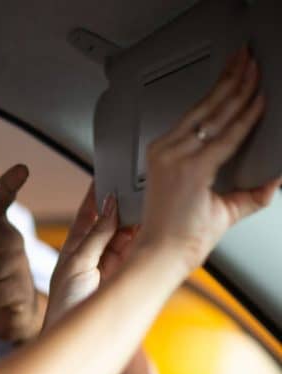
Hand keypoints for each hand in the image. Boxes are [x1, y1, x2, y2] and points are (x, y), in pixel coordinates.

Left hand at [46, 184, 138, 326]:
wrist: (78, 340)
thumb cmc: (66, 306)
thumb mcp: (77, 263)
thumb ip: (95, 235)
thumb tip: (109, 206)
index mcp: (74, 250)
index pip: (88, 215)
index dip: (97, 196)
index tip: (106, 175)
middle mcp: (95, 256)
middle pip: (111, 222)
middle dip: (122, 204)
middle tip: (134, 182)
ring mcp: (113, 267)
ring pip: (128, 235)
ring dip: (136, 218)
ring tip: (146, 197)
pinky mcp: (128, 277)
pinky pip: (138, 251)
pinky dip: (145, 236)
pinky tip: (153, 221)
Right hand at [139, 47, 280, 270]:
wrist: (161, 256)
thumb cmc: (178, 235)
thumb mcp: (219, 208)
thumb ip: (249, 193)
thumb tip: (275, 182)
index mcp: (166, 154)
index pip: (199, 113)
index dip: (220, 90)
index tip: (235, 74)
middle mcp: (167, 151)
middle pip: (205, 106)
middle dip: (231, 79)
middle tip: (247, 59)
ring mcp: (175, 158)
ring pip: (214, 115)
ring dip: (238, 89)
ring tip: (254, 72)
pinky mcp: (188, 168)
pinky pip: (225, 138)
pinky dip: (244, 119)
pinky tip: (257, 104)